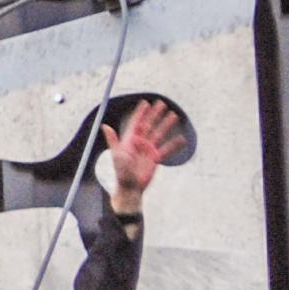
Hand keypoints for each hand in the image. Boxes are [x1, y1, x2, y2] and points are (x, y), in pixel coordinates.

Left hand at [102, 99, 188, 215]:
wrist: (130, 187)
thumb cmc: (120, 172)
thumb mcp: (116, 154)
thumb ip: (113, 140)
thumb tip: (105, 126)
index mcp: (129, 140)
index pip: (136, 122)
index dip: (141, 112)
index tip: (145, 102)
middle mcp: (139, 143)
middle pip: (149, 124)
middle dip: (155, 114)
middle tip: (162, 103)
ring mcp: (148, 150)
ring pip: (159, 133)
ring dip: (166, 124)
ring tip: (174, 115)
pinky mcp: (155, 158)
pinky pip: (167, 149)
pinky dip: (175, 144)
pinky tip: (183, 139)